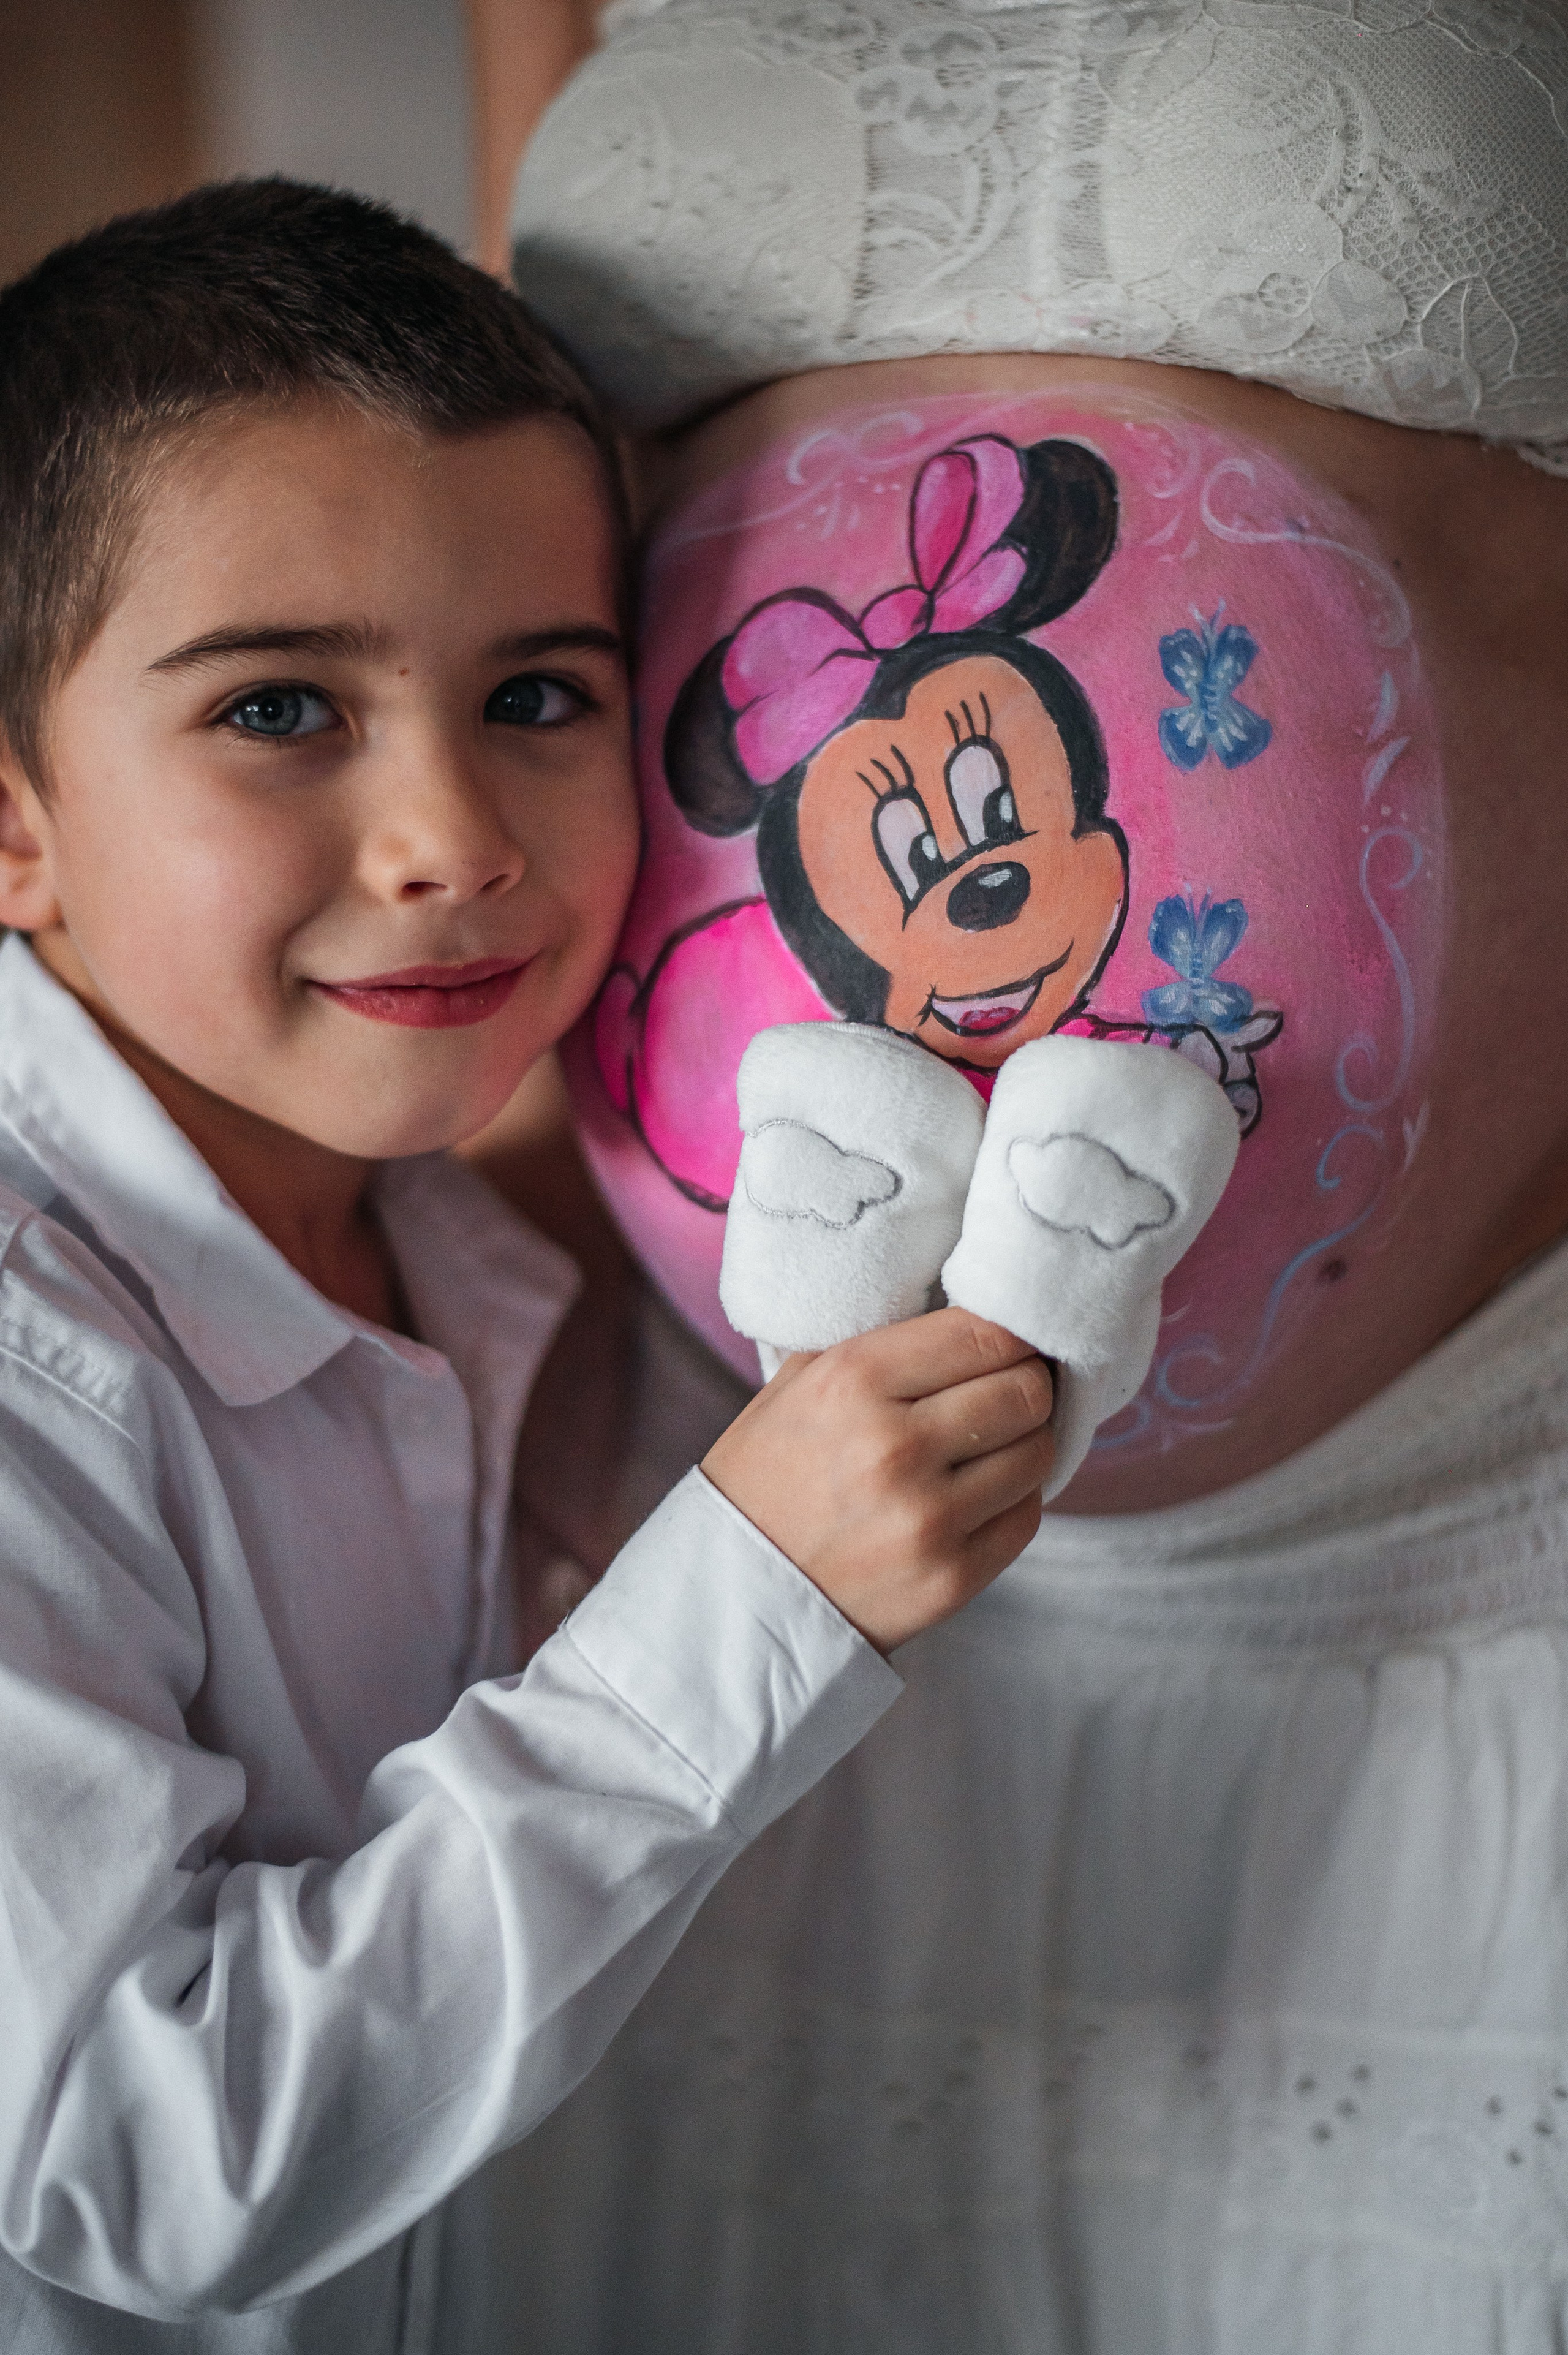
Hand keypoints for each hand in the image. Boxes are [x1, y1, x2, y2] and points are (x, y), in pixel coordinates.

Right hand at [702, 1308, 1053, 1651]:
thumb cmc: (768, 1476)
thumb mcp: (799, 1384)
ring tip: (986, 1447)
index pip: (986, 1334)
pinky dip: (1011, 1500)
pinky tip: (974, 1496)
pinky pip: (1026, 1516)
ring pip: (1036, 1452)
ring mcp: (928, 1518)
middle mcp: (896, 1447)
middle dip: (1025, 1385)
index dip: (1012, 1335)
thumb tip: (974, 1316)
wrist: (732, 1592)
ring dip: (1020, 1443)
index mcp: (854, 1381)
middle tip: (1004, 1392)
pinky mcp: (951, 1578)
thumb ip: (882, 1345)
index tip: (1008, 1343)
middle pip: (1025, 1391)